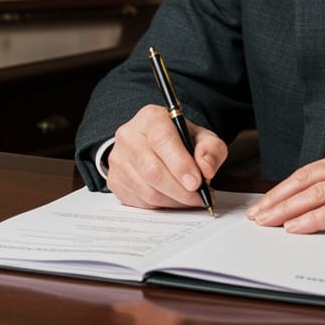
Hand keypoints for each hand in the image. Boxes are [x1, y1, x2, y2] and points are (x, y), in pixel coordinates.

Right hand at [106, 104, 227, 210]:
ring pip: (146, 190)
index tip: (196, 183)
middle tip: (198, 197)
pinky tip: (174, 199)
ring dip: (173, 200)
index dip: (180, 164)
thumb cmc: (180, 140)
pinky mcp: (114, 180)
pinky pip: (139, 201)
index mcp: (151, 118)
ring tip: (191, 199)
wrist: (155, 143)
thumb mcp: (203, 137)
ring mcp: (118, 159)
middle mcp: (129, 136)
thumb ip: (211, 149)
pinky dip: (161, 206)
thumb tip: (206, 169)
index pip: (163, 140)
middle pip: (152, 170)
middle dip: (179, 189)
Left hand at [246, 144, 324, 232]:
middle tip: (257, 215)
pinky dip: (314, 219)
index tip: (265, 203)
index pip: (310, 171)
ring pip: (317, 192)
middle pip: (307, 179)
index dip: (284, 188)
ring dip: (288, 209)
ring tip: (268, 222)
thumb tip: (319, 208)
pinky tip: (297, 228)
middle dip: (278, 199)